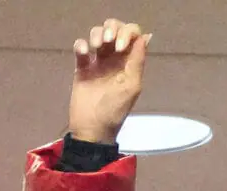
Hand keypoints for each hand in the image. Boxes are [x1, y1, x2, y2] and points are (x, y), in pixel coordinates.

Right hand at [69, 19, 149, 144]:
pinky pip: (80, 47)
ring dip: (97, 34)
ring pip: (97, 33)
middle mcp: (115, 58)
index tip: (120, 47)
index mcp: (130, 61)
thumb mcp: (132, 86)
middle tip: (108, 44)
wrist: (92, 128)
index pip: (132, 33)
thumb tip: (145, 36)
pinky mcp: (81, 67)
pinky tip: (83, 55)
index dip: (127, 32)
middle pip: (114, 28)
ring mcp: (97, 61)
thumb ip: (138, 60)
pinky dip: (81, 45)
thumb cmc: (115, 110)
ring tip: (95, 49)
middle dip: (112, 29)